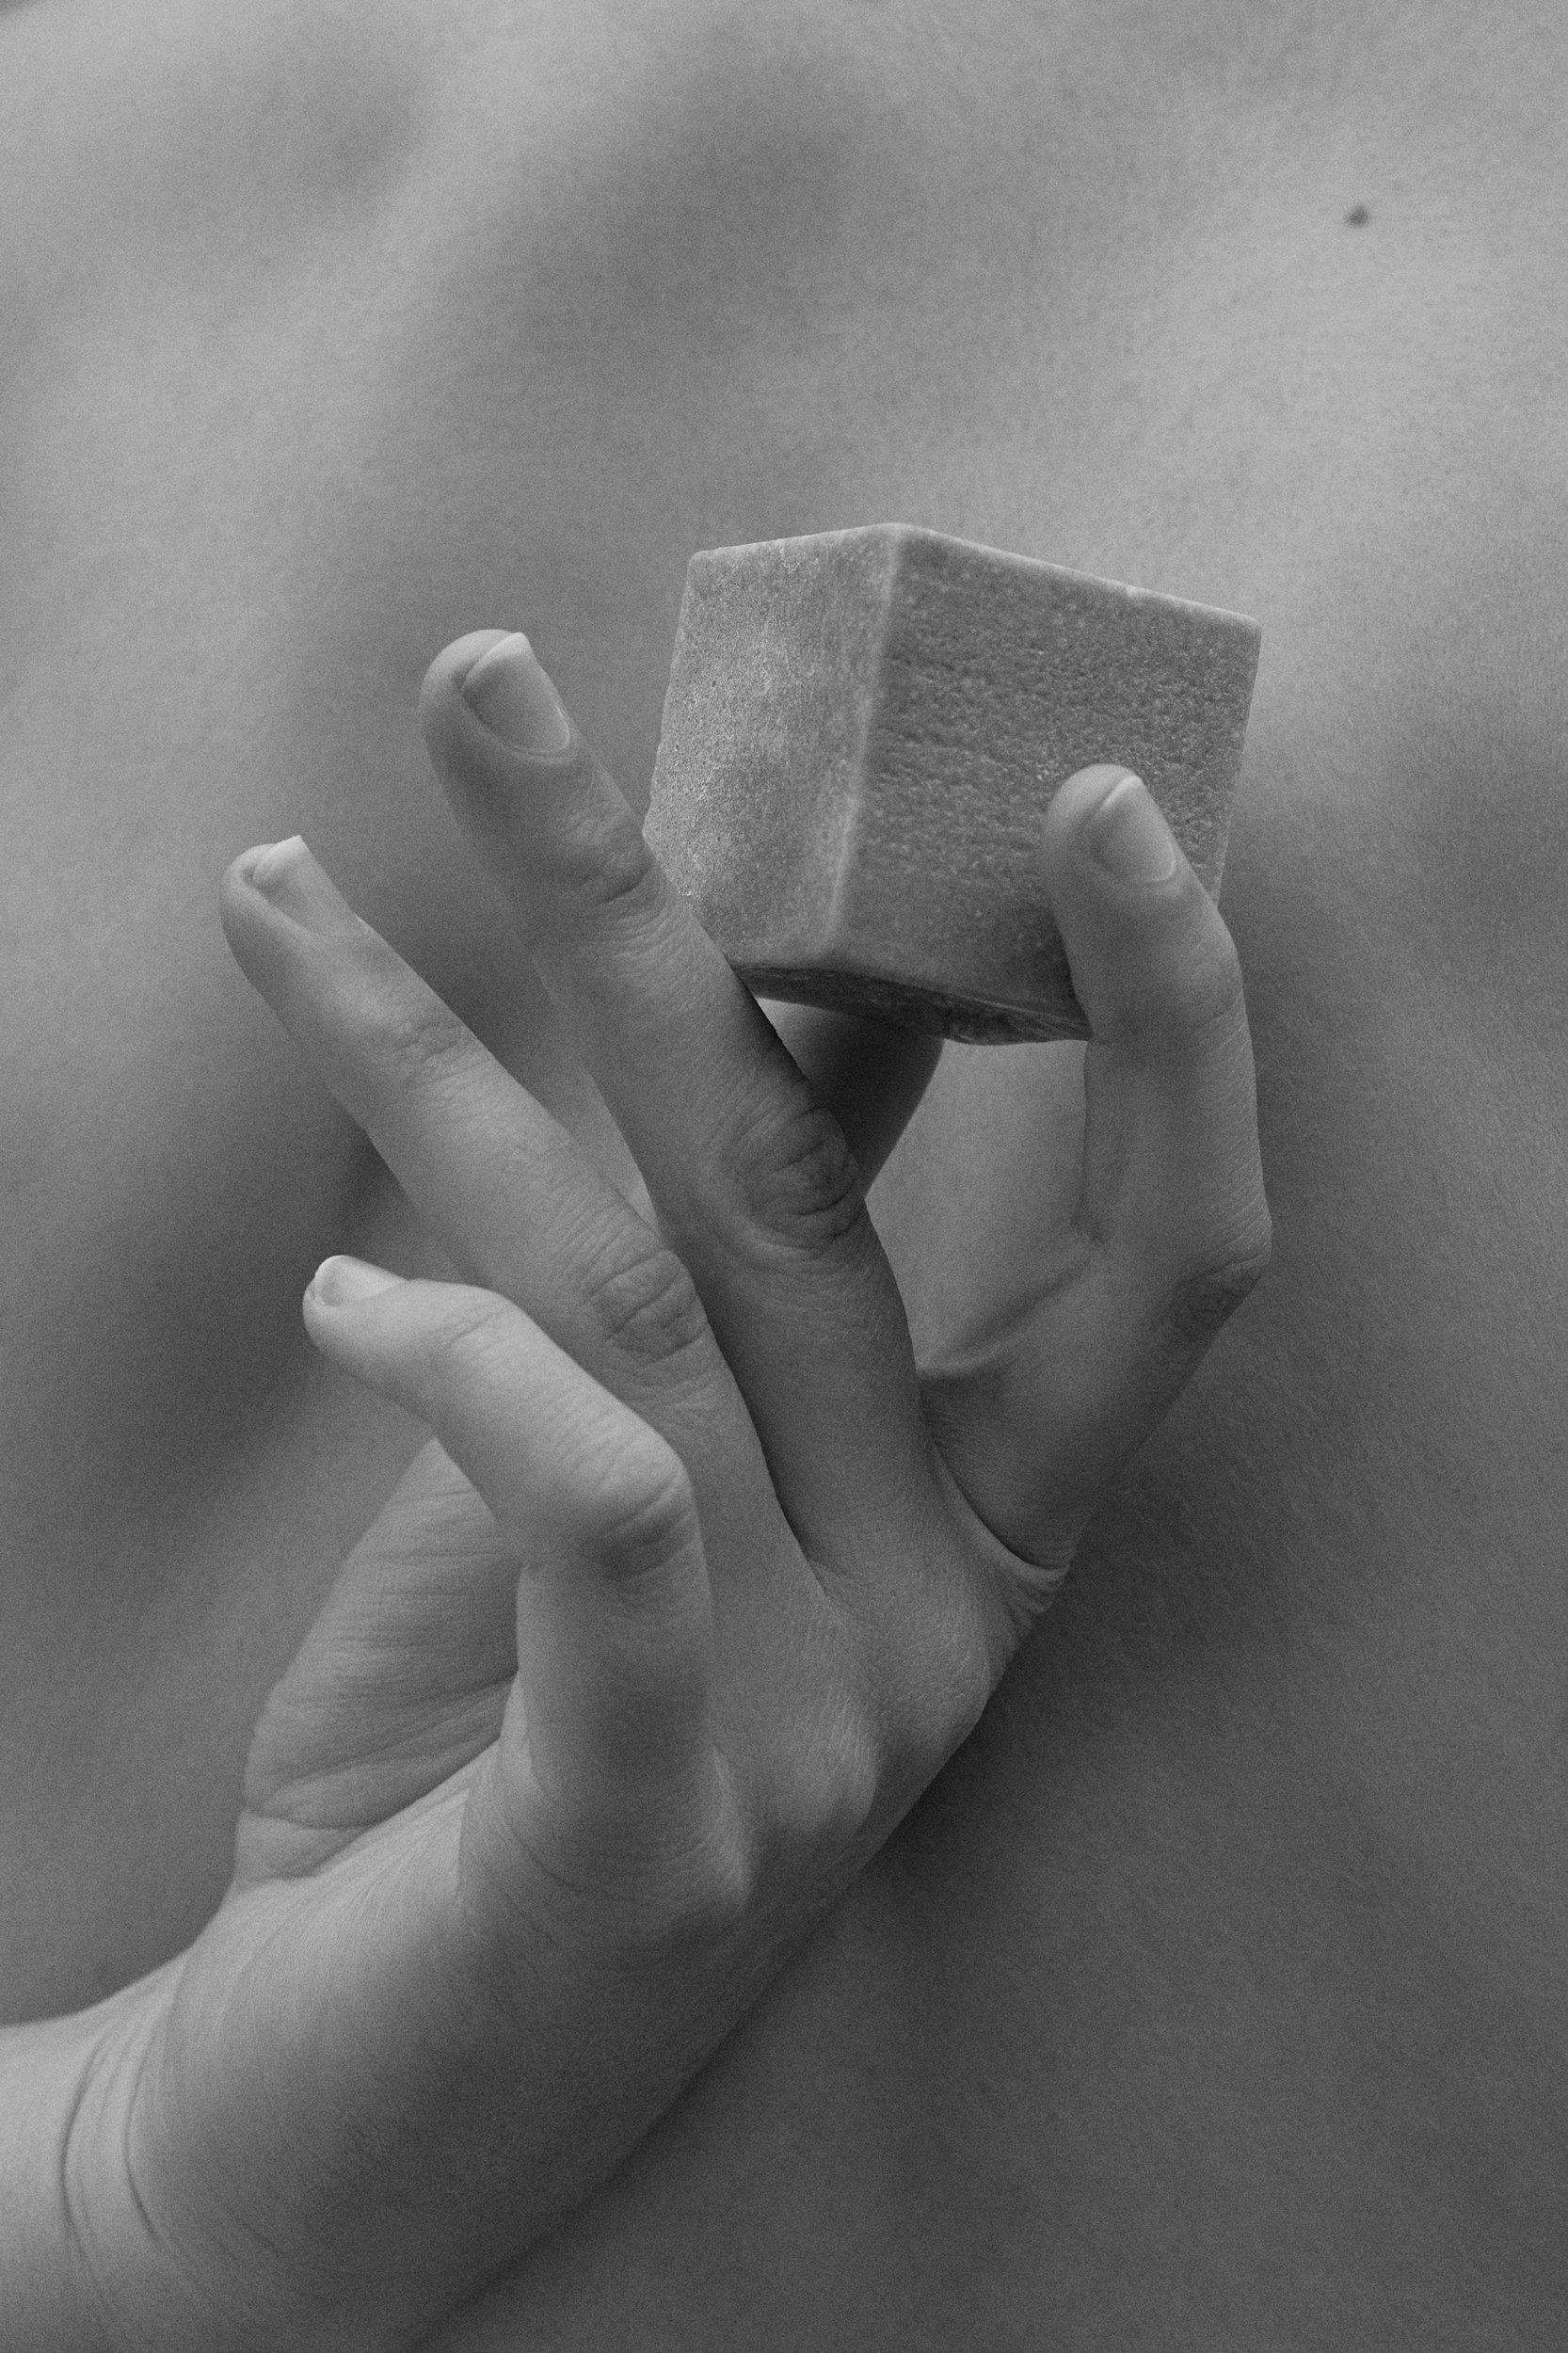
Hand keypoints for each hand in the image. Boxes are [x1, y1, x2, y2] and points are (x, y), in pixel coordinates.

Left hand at [65, 632, 1270, 2350]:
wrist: (357, 2111)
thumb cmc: (502, 1740)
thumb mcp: (662, 1469)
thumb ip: (730, 1265)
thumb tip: (751, 980)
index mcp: (985, 1522)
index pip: (1162, 1246)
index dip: (1162, 1015)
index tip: (1085, 793)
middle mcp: (940, 1608)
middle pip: (822, 1182)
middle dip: (651, 896)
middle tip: (486, 672)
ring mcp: (820, 1726)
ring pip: (644, 1291)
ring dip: (438, 1053)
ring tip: (276, 877)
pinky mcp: (653, 1827)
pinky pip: (595, 1521)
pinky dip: (465, 1369)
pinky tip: (331, 1288)